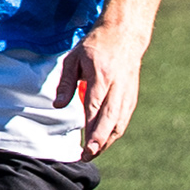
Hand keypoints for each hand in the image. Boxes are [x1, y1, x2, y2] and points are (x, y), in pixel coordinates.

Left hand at [54, 28, 146, 157]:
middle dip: (101, 139)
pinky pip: (124, 118)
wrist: (125, 34)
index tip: (85, 144)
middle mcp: (117, 85)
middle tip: (89, 155)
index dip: (91, 126)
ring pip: (120, 121)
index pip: (96, 105)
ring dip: (108, 140)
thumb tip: (58, 106)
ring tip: (94, 153)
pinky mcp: (132, 95)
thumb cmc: (95, 46)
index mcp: (101, 74)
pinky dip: (115, 132)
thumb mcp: (73, 59)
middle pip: (110, 117)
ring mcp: (127, 91)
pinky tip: (105, 141)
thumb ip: (66, 83)